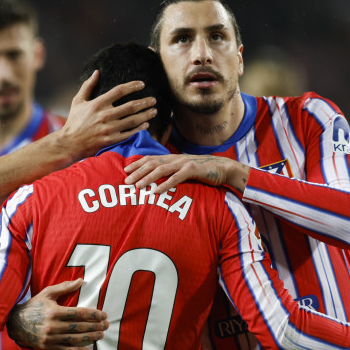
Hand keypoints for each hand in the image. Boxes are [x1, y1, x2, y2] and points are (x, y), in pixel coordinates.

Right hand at [7, 278, 108, 349]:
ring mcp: (50, 338)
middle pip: (79, 327)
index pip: (79, 313)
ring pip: (75, 339)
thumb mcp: (47, 293)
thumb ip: (65, 287)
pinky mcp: (48, 347)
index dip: (93, 314)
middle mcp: (53, 326)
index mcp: (54, 311)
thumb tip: (81, 281)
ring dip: (90, 338)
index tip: (103, 315)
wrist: (16, 322)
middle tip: (106, 325)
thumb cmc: (34, 306)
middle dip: (95, 326)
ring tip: (100, 335)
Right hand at [59, 71, 156, 161]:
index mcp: (97, 103)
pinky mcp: (111, 140)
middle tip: (154, 99)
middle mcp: (105, 115)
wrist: (70, 143)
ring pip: (133, 120)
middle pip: (130, 106)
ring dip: (145, 115)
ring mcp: (109, 128)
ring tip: (154, 111)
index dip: (132, 86)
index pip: (119, 91)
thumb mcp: (78, 101)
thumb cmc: (74, 121)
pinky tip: (145, 125)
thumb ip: (87, 86)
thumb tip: (96, 72)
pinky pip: (129, 133)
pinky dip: (139, 129)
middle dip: (145, 102)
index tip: (142, 84)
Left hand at [124, 153, 250, 194]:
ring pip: (161, 169)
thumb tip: (157, 179)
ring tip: (137, 187)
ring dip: (147, 178)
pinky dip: (165, 184)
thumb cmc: (203, 171)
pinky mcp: (193, 170)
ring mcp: (184, 163)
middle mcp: (175, 158)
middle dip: (138, 171)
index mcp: (172, 158)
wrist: (223, 168)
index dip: (137, 164)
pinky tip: (156, 191)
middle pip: (152, 163)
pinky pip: (176, 178)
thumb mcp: (184, 169)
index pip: (150, 158)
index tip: (125, 170)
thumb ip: (172, 171)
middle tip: (126, 180)